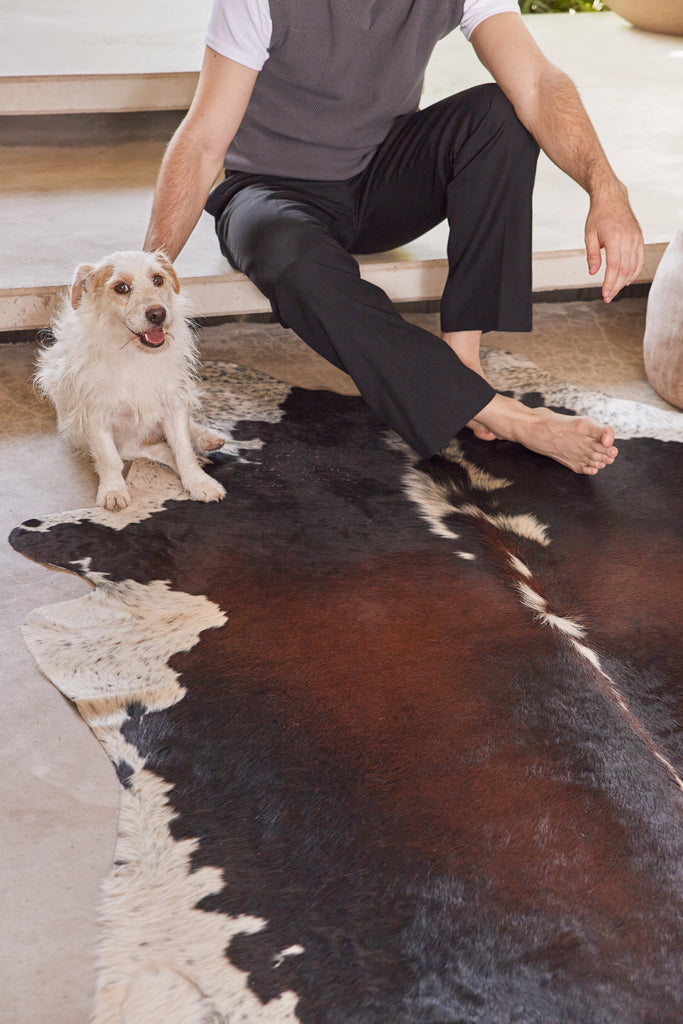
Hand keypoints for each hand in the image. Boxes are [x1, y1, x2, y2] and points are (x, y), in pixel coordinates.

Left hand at [585, 184, 644, 302]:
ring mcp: (636, 239)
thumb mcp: (589, 235)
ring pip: (633, 266)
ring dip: (624, 281)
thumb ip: (592, 255)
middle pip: (625, 269)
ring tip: (615, 291)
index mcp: (615, 238)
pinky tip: (627, 280)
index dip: (610, 283)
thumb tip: (593, 273)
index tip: (605, 295)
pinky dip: (635, 271)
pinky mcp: (639, 238)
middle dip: (616, 286)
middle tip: (608, 297)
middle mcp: (628, 239)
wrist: (612, 198)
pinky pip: (640, 259)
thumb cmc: (598, 216)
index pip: (614, 267)